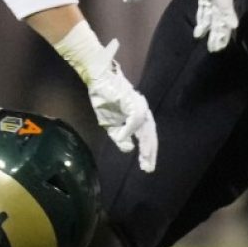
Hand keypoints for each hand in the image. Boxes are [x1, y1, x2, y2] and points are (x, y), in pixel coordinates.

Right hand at [86, 46, 157, 171]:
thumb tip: (129, 148)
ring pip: (146, 129)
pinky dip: (130, 130)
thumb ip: (119, 135)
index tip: (146, 165)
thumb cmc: (103, 98)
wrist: (97, 78)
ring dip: (145, 145)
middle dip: (150, 152)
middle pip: (150, 134)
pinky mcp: (132, 101)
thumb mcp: (109, 123)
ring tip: (144, 158)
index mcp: (138, 115)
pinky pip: (133, 119)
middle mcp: (142, 110)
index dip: (147, 151)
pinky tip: (125, 139)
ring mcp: (139, 105)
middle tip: (148, 168)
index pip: (146, 136)